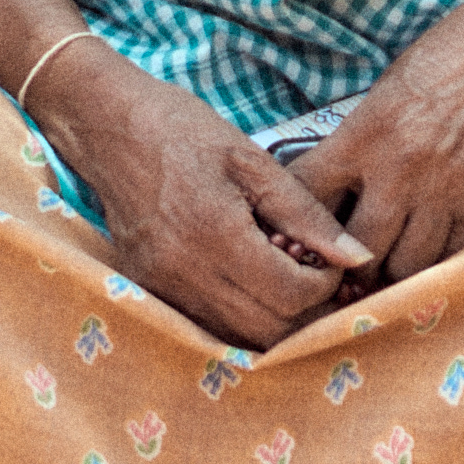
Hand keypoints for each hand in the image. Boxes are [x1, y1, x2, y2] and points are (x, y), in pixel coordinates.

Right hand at [56, 59, 376, 353]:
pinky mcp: (146, 290)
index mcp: (217, 236)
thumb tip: (356, 256)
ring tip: (285, 278)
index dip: (325, 283)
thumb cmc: (183, 131)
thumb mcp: (253, 161)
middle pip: (269, 330)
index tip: (329, 257)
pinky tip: (249, 282)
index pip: (292, 295)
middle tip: (316, 274)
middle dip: (305, 309)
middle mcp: (185, 275)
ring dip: (273, 320)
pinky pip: (205, 326)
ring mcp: (161, 289)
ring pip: (237, 337)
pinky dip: (237, 316)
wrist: (107, 126)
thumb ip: (307, 214)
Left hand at [291, 0, 463, 293]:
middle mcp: (400, 172)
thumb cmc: (448, 57)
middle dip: (349, 263)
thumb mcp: (385, 93)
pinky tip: (434, 251)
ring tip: (392, 263)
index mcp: (365, 136)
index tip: (301, 233)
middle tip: (350, 263)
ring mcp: (446, 195)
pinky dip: (438, 263)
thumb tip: (330, 186)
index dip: (298, 221)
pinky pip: (452, 258)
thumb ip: (357, 143)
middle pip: (357, 250)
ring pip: (406, 267)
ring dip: (394, 270)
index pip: (309, 194)